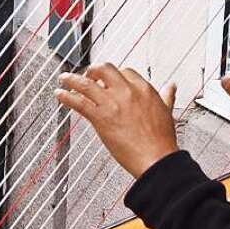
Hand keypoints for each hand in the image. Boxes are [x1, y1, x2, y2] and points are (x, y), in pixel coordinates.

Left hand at [55, 63, 178, 178]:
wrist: (157, 159)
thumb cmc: (161, 140)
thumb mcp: (167, 112)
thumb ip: (166, 96)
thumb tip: (170, 87)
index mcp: (143, 89)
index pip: (124, 71)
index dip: (114, 75)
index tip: (107, 79)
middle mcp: (127, 92)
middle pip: (104, 69)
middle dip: (92, 70)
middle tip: (86, 75)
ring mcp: (113, 104)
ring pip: (87, 83)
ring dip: (72, 79)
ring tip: (64, 78)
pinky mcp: (101, 118)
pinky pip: (79, 102)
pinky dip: (66, 97)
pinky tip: (60, 94)